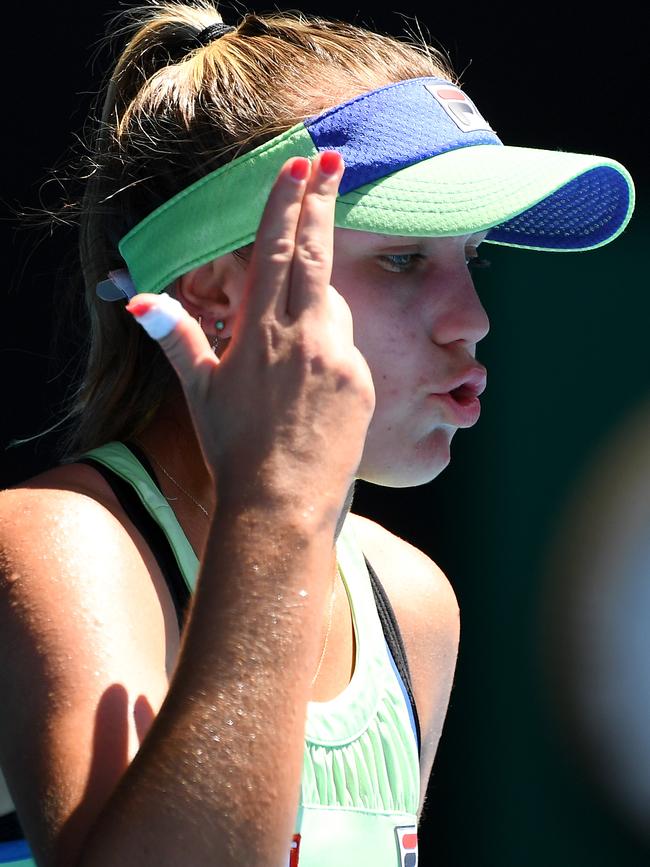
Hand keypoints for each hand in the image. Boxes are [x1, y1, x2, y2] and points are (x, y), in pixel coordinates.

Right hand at [127, 152, 374, 516]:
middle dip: (323, 201)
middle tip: (333, 159)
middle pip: (315, 252)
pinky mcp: (362, 382)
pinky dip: (332, 351)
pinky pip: (348, 349)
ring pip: (332, 306)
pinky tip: (315, 387)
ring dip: (318, 304)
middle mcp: (304, 335)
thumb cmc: (234, 449)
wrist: (281, 503)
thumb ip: (176, 337)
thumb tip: (139, 300)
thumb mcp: (199, 390)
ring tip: (293, 354)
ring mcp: (339, 357)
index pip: (275, 251)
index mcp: (260, 331)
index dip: (287, 204)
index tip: (298, 166)